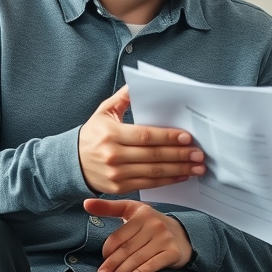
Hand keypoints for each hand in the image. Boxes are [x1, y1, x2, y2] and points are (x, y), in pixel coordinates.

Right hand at [79, 86, 205, 193]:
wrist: (71, 163)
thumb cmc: (93, 134)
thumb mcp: (104, 112)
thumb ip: (123, 98)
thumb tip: (138, 83)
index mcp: (111, 134)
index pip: (145, 136)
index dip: (167, 137)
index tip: (187, 137)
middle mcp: (113, 155)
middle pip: (153, 155)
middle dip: (180, 155)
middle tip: (199, 154)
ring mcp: (116, 173)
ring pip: (154, 172)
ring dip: (179, 170)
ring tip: (197, 168)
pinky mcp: (119, 187)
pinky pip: (148, 184)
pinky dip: (167, 180)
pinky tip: (182, 176)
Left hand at [84, 198, 192, 271]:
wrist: (182, 234)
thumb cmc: (151, 224)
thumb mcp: (131, 211)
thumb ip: (109, 208)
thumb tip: (86, 203)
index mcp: (141, 214)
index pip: (117, 237)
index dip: (106, 252)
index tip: (102, 262)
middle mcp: (154, 224)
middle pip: (126, 250)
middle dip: (111, 266)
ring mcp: (165, 238)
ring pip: (137, 259)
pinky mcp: (173, 252)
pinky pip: (151, 266)